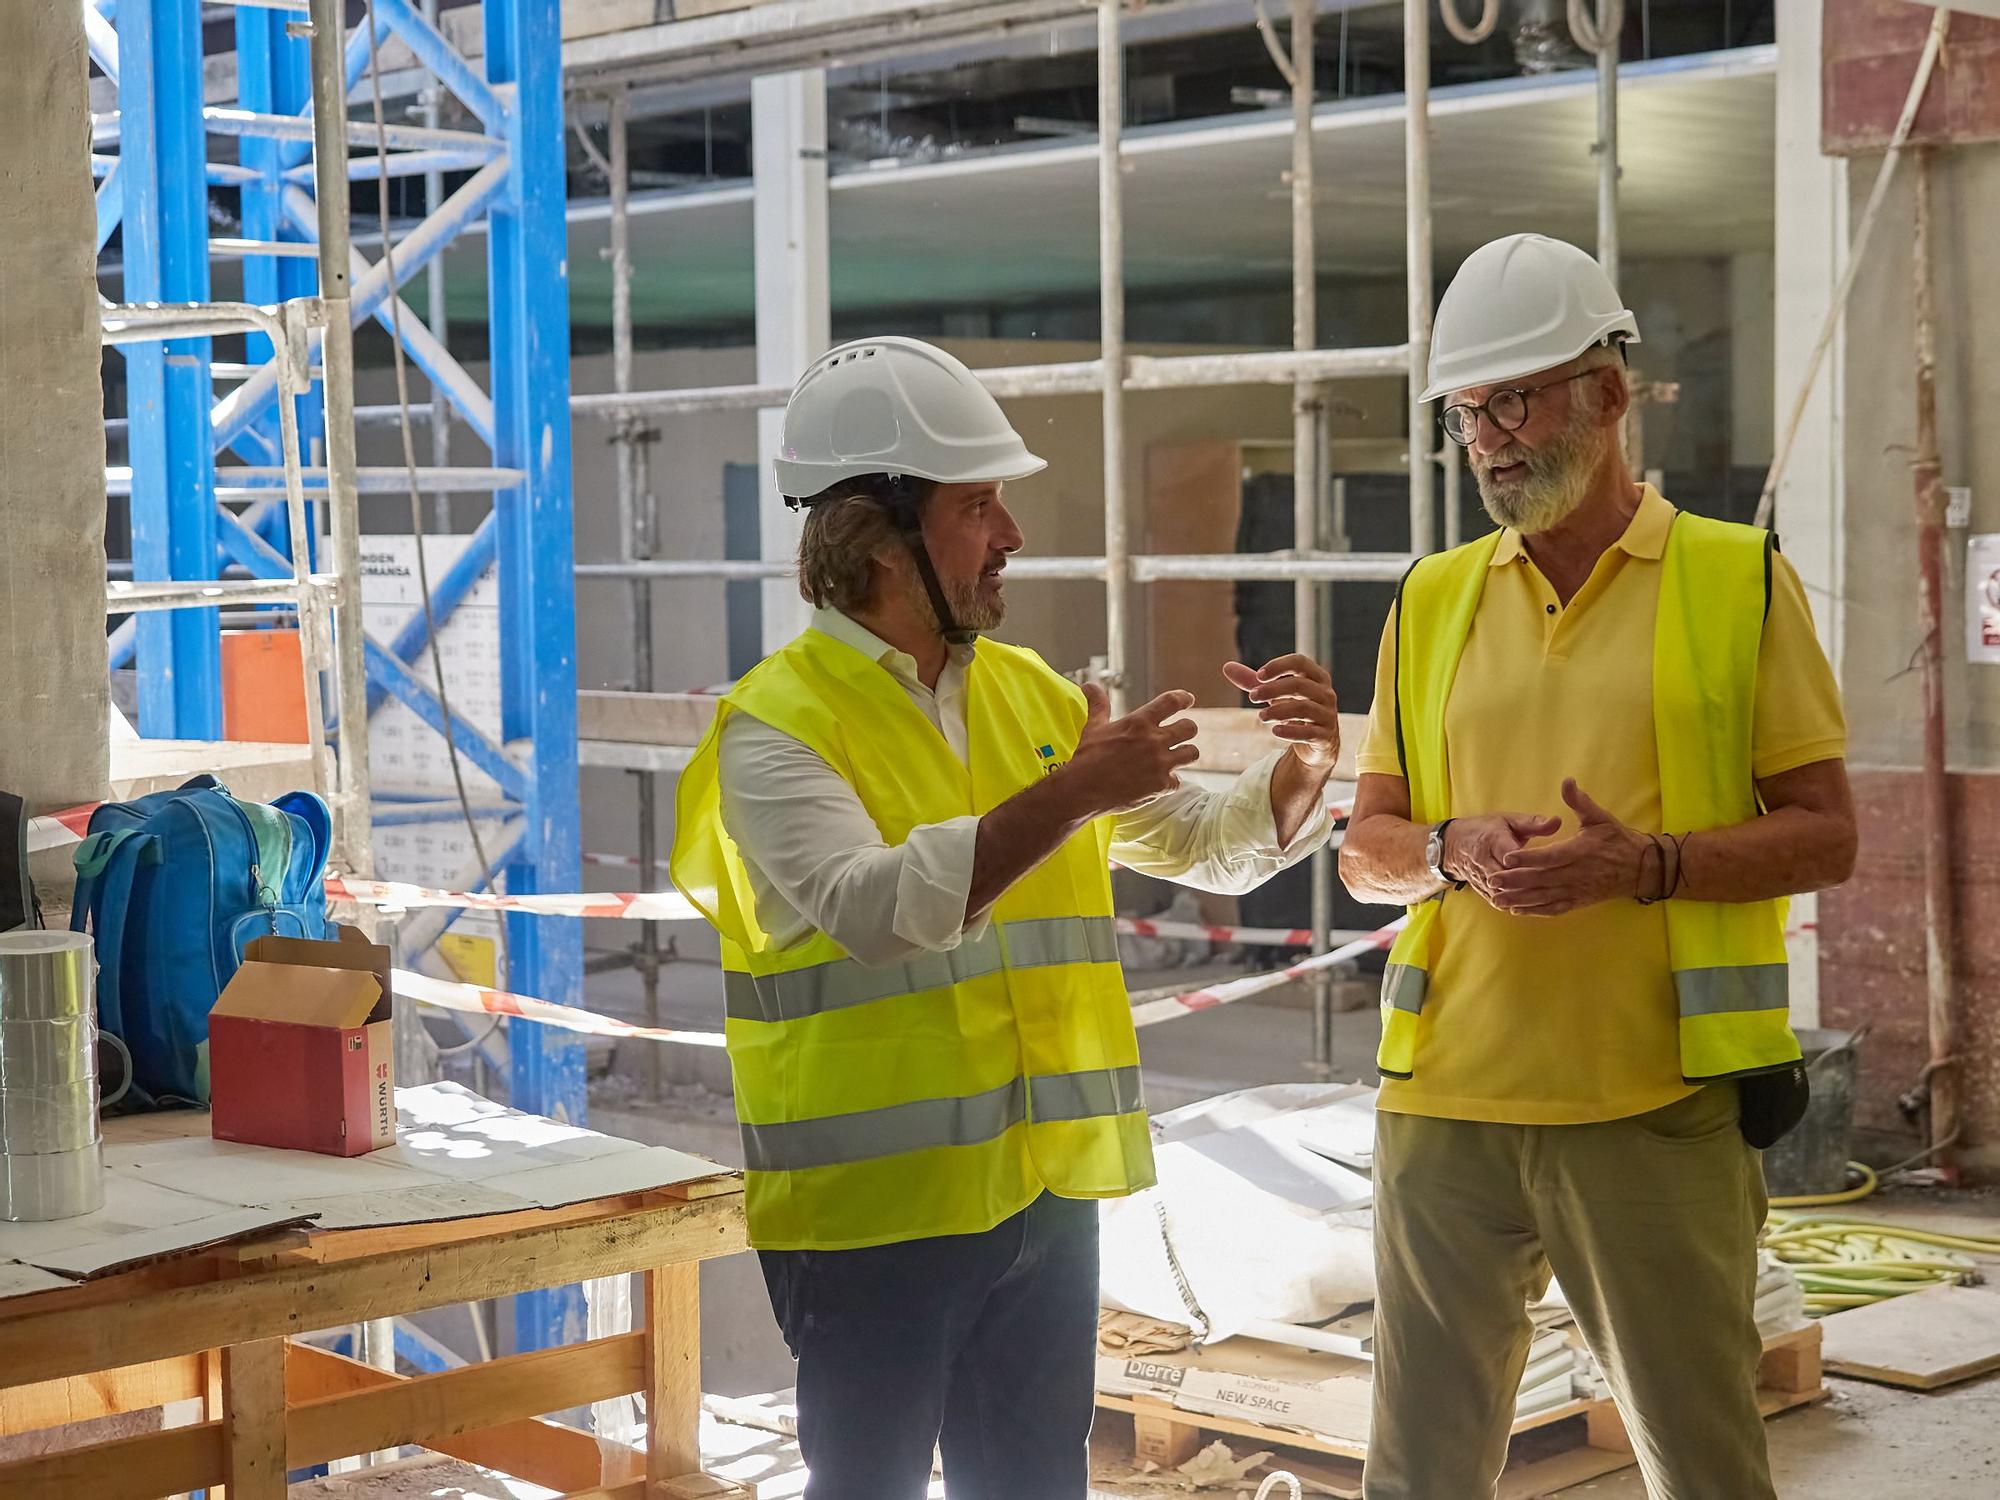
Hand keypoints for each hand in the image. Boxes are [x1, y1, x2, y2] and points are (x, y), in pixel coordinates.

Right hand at [1060, 684, 1199, 814]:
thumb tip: (1088, 685)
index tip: (1188, 699)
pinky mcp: (1160, 786)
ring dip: (1185, 754)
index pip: (1171, 701)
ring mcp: (1159, 764)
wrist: (1083, 790)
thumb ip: (1098, 704)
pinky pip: (1177, 781)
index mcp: (1139, 722)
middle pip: (1190, 727)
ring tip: (1176, 757)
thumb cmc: (1087, 756)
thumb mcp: (1094, 727)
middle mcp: (1154, 740)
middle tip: (1179, 734)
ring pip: (1192, 753)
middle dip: (1187, 729)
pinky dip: (1169, 782)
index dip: (1183, 698)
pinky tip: (1160, 782)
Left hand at [1223, 655, 1340, 772]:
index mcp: (1316, 677)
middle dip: (1273, 689)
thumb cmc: (1295, 709)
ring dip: (1278, 711)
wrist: (1317, 742)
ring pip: (1304, 708)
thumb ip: (1253, 681)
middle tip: (1252, 697)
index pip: (1299, 662)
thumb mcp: (1275, 694)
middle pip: (1299, 684)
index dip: (1278, 666)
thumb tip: (1227, 667)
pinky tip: (1275, 731)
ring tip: (1261, 716)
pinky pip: (1309, 732)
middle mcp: (1325, 694)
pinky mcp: (1325, 736)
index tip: (1259, 676)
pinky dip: (1291, 732)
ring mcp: (1327, 715)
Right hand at [1441, 810, 1564, 901]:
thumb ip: (1533, 823)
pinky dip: (1515, 905)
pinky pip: (1499, 901)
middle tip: (1551, 886)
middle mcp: (1484, 861)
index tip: (1544, 865)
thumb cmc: (1486, 830)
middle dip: (1527, 883)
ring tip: (1545, 899)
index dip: (1524, 861)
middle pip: (1506, 877)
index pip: (1508, 853)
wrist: (1454, 845)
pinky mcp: (1482, 890)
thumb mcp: (1508, 820)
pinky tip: (1534, 907)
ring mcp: (1481, 878)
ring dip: (1521, 897)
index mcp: (1492, 840)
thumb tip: (1558, 822)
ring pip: (1502, 893)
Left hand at [1484, 780, 1649, 917]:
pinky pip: (1554, 908)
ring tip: (1497, 899)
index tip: (1507, 858)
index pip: (1550, 856)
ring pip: (1545, 897)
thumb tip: (1567, 781)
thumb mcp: (1601, 818)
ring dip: (1520, 899)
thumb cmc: (1619, 840)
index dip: (1528, 858)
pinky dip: (1535, 911)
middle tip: (1492, 880)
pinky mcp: (1578, 901)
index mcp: (1580, 851)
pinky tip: (1517, 910)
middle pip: (1542, 879)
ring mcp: (1577, 890)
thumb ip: (1580, 802)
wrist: (1642, 868)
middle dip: (1515, 881)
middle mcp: (1577, 873)